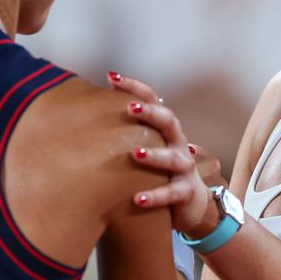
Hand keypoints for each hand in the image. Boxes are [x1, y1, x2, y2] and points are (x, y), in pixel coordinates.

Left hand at [107, 72, 212, 234]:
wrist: (192, 202)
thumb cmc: (161, 169)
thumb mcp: (150, 146)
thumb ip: (128, 131)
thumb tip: (88, 111)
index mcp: (165, 129)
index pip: (153, 100)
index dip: (134, 87)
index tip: (112, 77)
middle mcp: (177, 143)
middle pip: (168, 121)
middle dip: (150, 113)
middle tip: (130, 108)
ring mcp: (184, 167)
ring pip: (172, 158)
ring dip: (154, 155)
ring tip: (135, 154)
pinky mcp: (185, 192)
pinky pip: (170, 194)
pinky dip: (154, 196)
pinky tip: (136, 199)